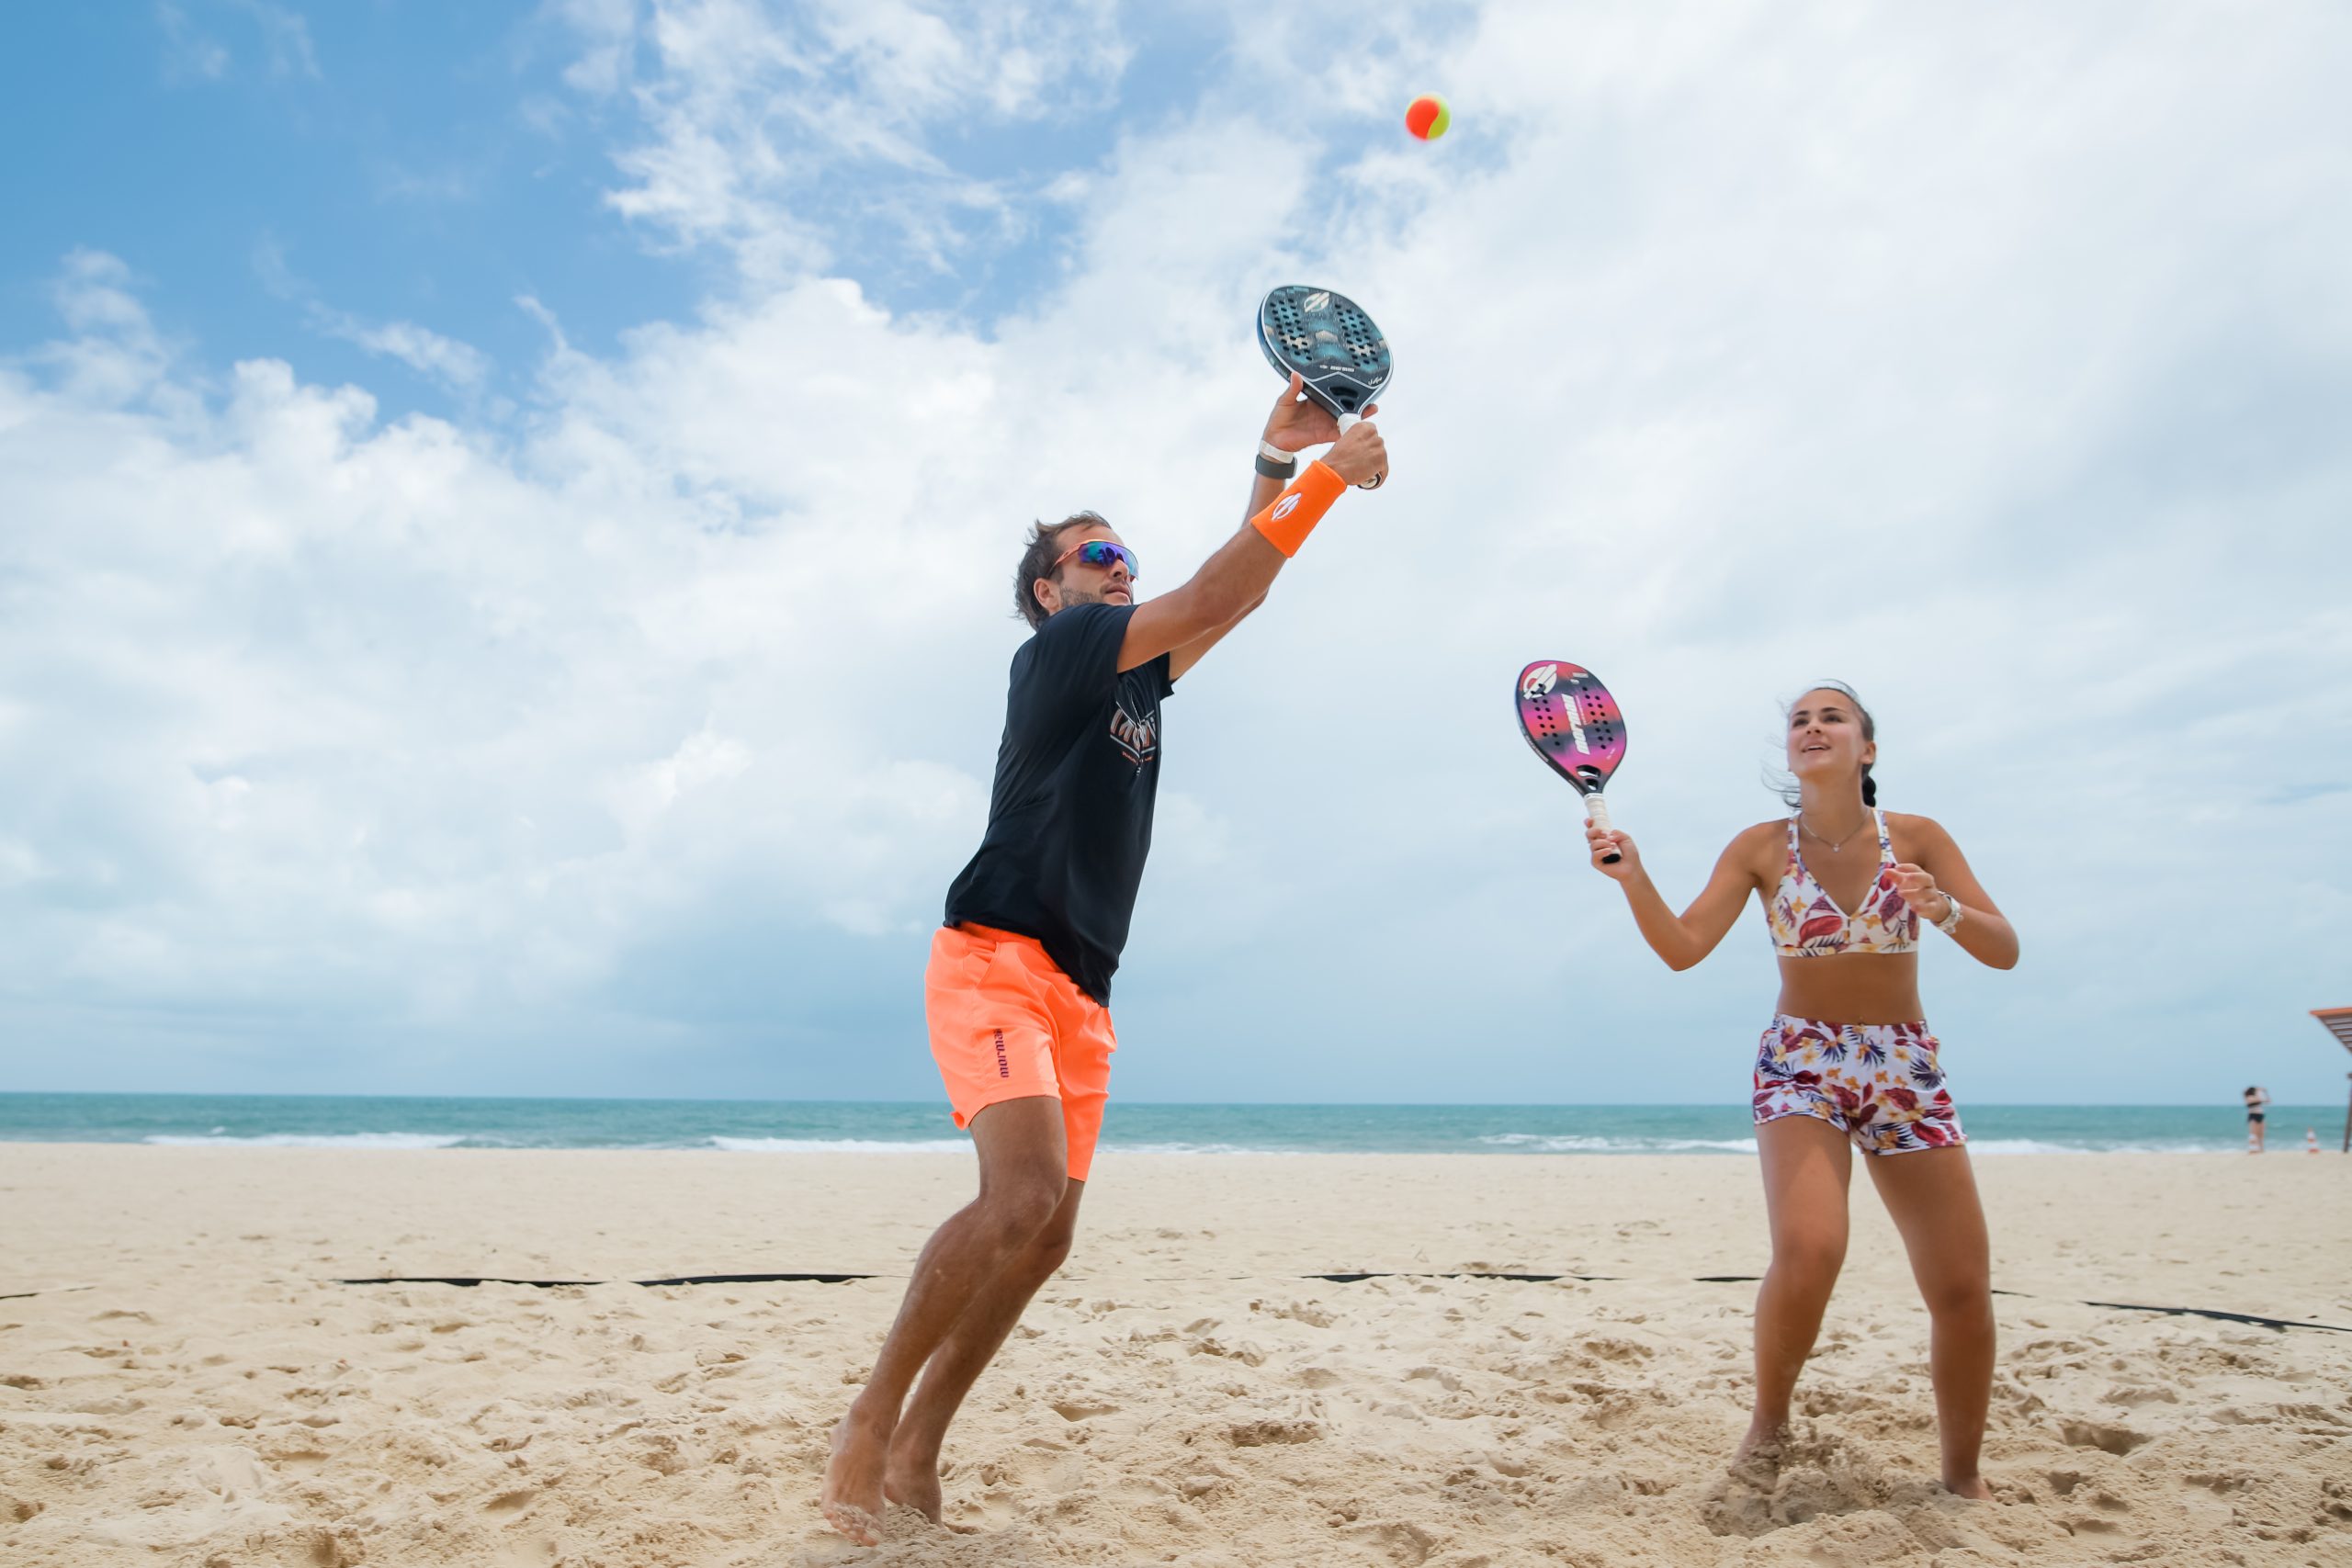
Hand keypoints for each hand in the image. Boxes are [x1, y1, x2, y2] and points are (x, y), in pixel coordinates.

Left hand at [1262, 372, 1376, 452]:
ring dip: (1357, 416)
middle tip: (1371, 397)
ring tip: (1371, 410)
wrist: (1275, 440)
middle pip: (1343, 405)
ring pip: (1345, 418)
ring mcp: (1326, 423)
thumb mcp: (1285, 400)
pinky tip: (1359, 428)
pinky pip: (1339, 433)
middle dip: (1357, 402)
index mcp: (1316, 400)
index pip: (1333, 393)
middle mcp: (1324, 411)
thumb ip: (1293, 389)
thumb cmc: (1278, 419)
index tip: (1357, 384)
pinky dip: (1349, 431)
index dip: (1344, 389)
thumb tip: (1296, 374)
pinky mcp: (1325, 435)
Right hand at [1322, 418, 1387, 487]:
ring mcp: (1379, 448)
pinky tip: (1369, 477)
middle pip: (1378, 445)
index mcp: (1363, 427)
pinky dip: (1379, 475)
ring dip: (1375, 464)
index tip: (1365, 449)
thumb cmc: (1337, 458)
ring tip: (1364, 470)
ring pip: (1381, 457)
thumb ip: (1357, 441)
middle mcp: (1373, 436)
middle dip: (1372, 453)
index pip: (1373, 432)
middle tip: (1363, 461)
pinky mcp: (1382, 461)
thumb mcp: (1345, 441)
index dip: (1368, 443)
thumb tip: (1360, 447)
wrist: (1336, 469)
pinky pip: (1384, 470)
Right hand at [1587, 821, 1639, 880]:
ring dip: (1603, 843)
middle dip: (1594, 831)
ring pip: (1592, 844)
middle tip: (1605, 834)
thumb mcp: (1626, 838)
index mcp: (1604, 838)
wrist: (1632, 868)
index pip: (1593, 829)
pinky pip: (1595, 854)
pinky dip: (1602, 852)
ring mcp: (1596, 854)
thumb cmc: (1630, 854)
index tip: (1590, 820)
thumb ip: (1618, 833)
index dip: (1589, 824)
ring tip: (1613, 847)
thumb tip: (1608, 835)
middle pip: (1588, 834)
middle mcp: (1598, 845)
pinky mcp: (1596, 862)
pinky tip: (1609, 852)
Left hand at [1891, 863, 1952, 922]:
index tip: (1897, 867)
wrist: (1933, 906)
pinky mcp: (1933, 907)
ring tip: (1900, 893)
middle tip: (1907, 877)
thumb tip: (1885, 870)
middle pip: (1926, 878)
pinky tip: (1913, 908)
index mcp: (1922, 876)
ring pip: (1927, 893)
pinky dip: (1922, 907)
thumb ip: (1896, 877)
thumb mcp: (1906, 883)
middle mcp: (1929, 884)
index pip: (1916, 869)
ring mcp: (1932, 895)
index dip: (1907, 867)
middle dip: (1917, 877)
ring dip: (1914, 893)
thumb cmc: (1916, 890)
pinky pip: (1930, 907)